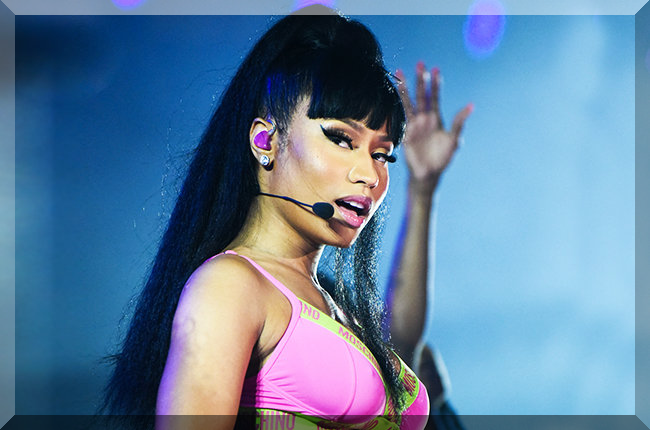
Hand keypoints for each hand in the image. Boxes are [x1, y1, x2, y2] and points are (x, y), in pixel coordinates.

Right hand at [396, 62, 472, 191]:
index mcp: (437, 119)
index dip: (435, 84)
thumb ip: (459, 123)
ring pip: (409, 101)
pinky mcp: (406, 131)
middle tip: (420, 63)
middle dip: (420, 79)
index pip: (435, 97)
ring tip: (400, 72)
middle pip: (421, 95)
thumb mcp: (453, 140)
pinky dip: (398, 103)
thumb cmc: (442, 158)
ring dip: (405, 87)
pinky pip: (401, 114)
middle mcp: (425, 119)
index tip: (435, 69)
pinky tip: (394, 93)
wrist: (428, 173)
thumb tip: (471, 106)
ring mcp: (414, 124)